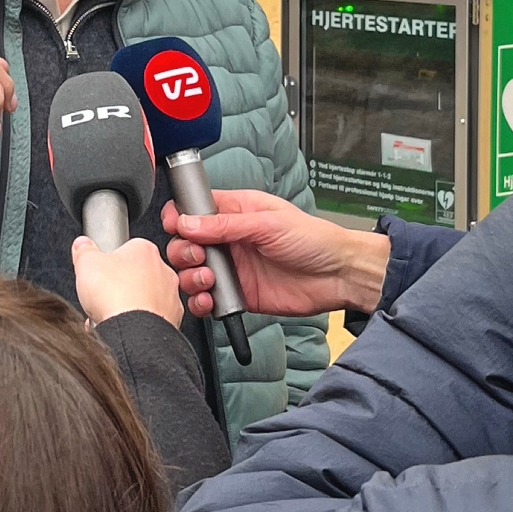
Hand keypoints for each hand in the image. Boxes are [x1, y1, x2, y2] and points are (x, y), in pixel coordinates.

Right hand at [71, 236, 182, 327]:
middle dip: (119, 285)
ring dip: (128, 305)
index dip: (108, 262)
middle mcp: (163, 270)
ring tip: (110, 314)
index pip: (125, 248)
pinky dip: (138, 322)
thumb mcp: (86, 263)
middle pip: (135, 274)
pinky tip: (122, 327)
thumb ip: (84, 250)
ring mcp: (169, 295)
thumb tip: (82, 245)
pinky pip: (150, 318)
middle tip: (103, 295)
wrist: (134, 331)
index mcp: (144, 250)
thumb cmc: (115, 295)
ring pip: (144, 297)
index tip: (98, 272)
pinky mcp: (171, 319)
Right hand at [164, 190, 391, 318]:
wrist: (338, 276)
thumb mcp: (268, 223)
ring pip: (192, 273)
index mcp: (237, 212)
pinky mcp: (238, 295)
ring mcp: (233, 268)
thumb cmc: (314, 239)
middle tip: (198, 257)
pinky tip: (208, 300)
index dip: (179, 216)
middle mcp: (231, 240)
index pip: (195, 210)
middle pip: (186, 243)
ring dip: (191, 277)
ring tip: (208, 280)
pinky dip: (201, 302)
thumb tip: (188, 223)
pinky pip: (208, 300)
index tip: (174, 225)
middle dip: (183, 251)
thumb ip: (226, 225)